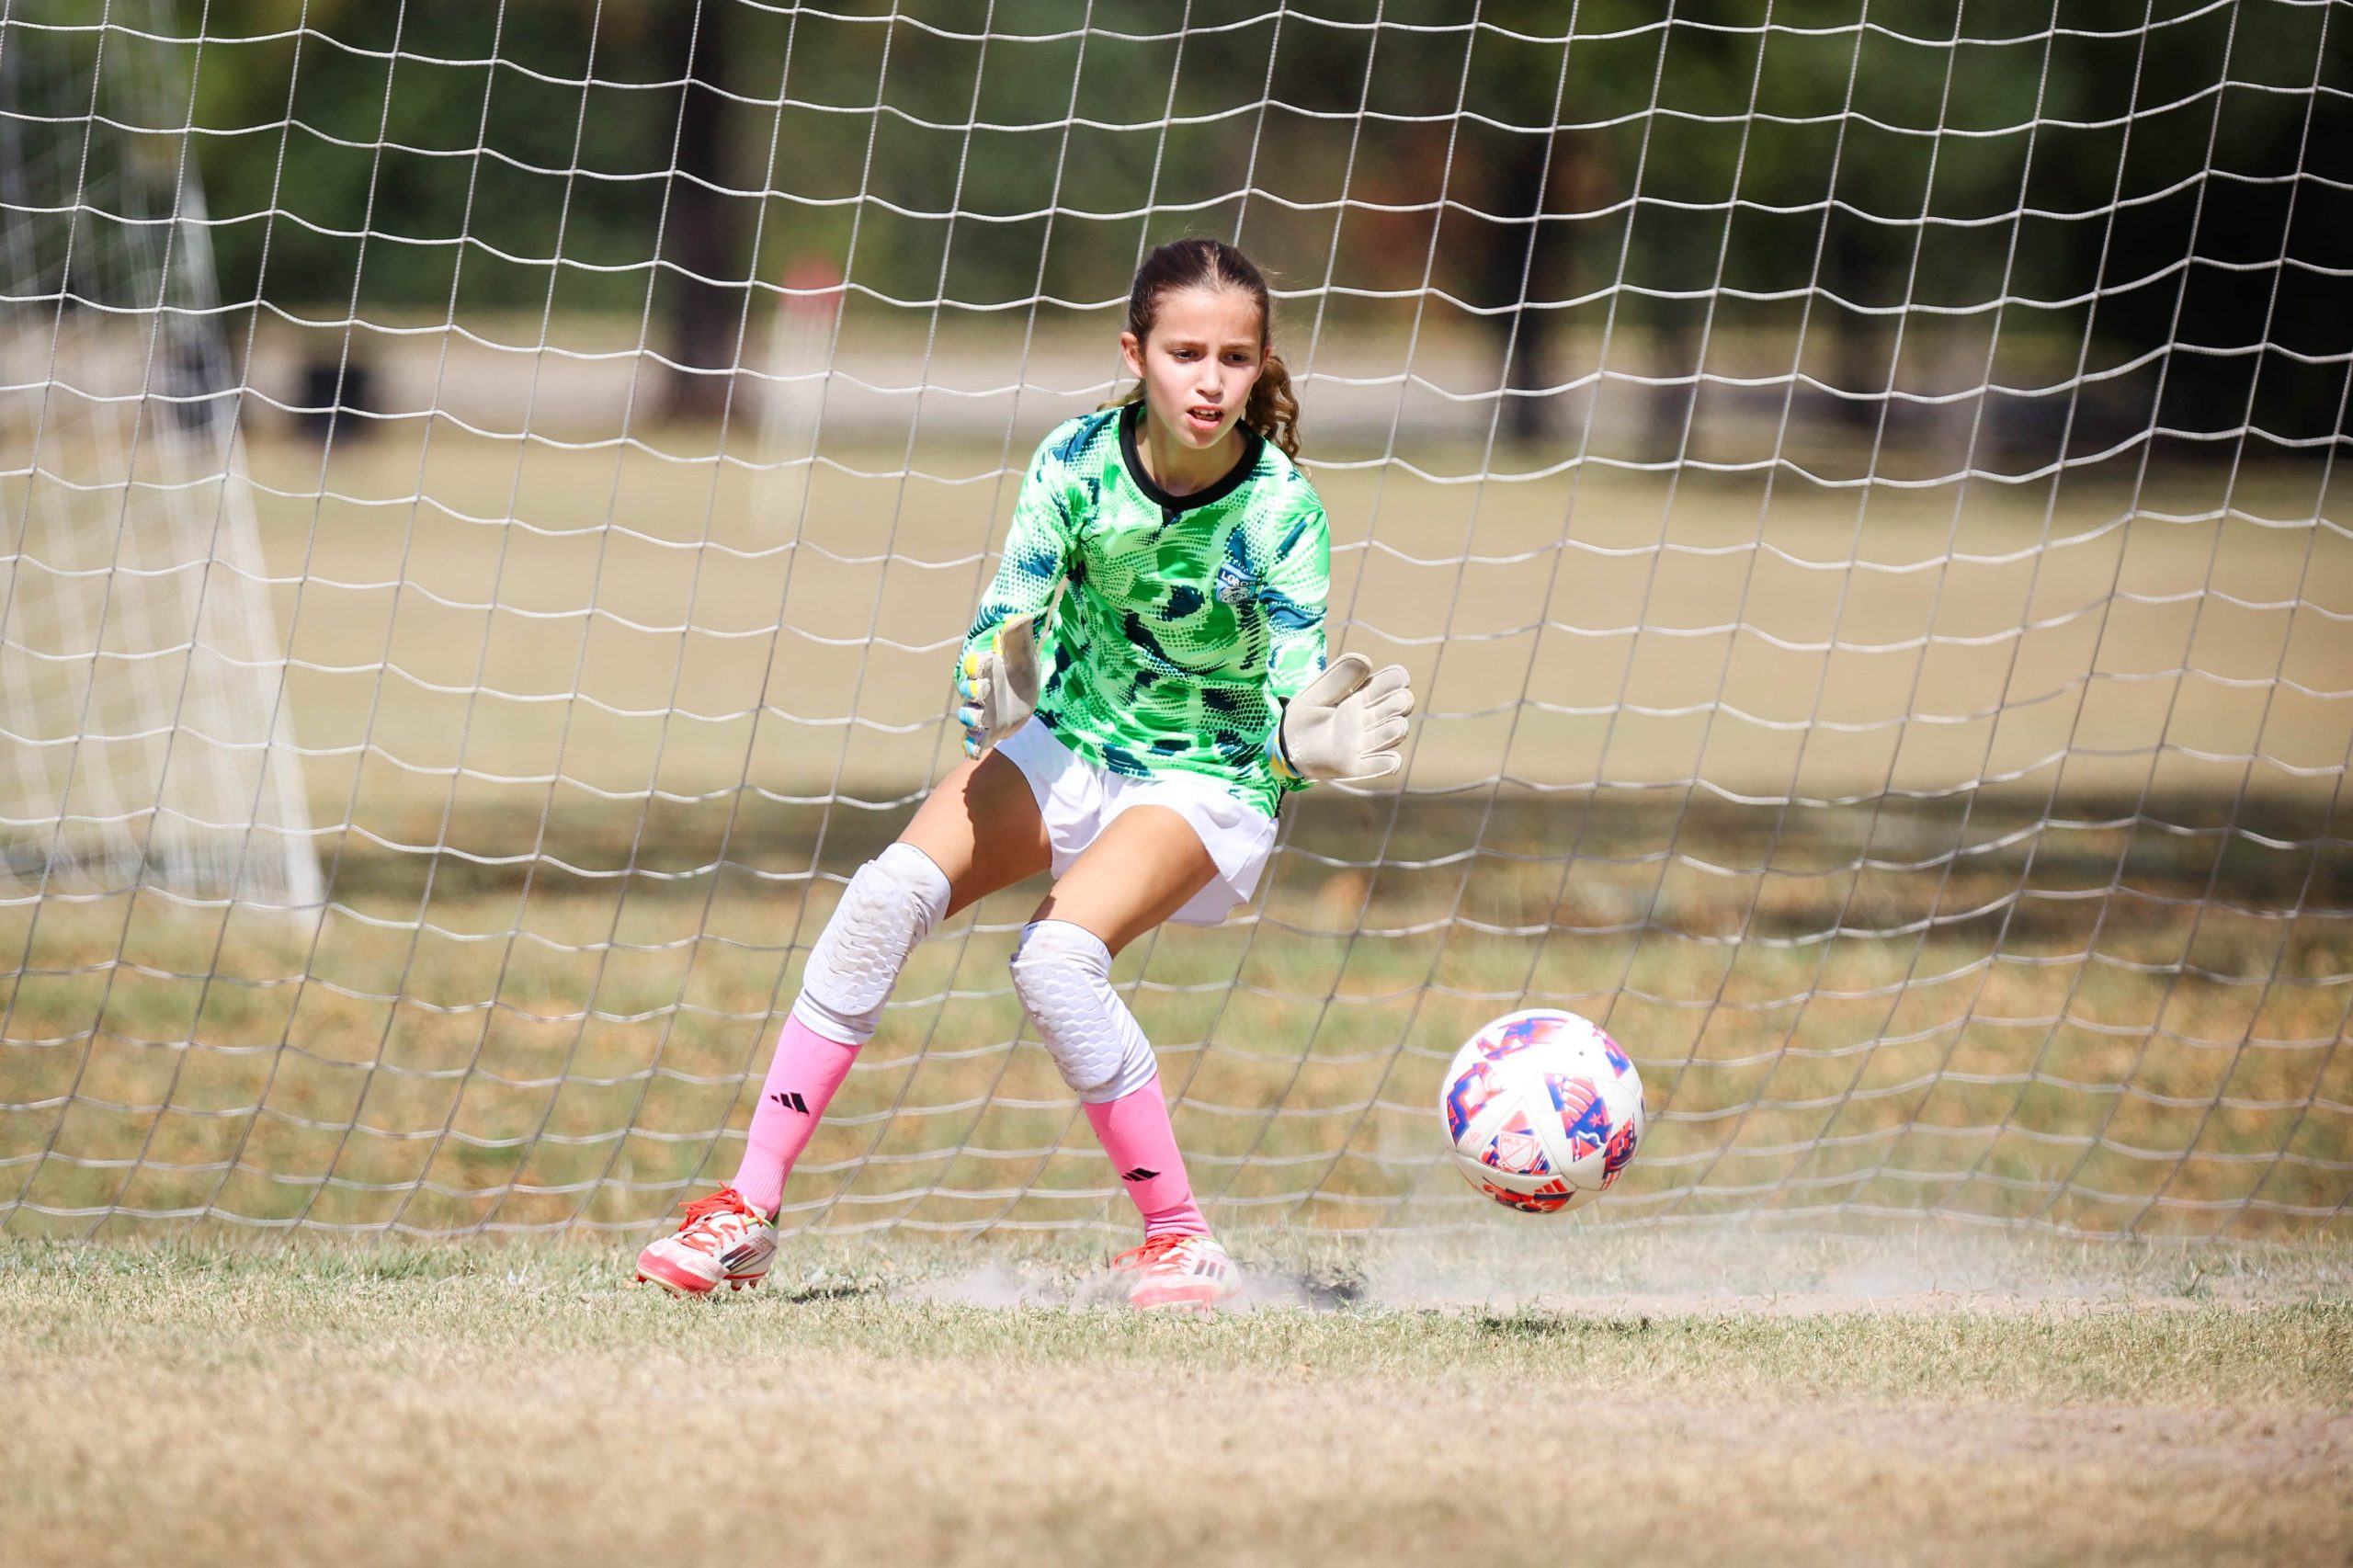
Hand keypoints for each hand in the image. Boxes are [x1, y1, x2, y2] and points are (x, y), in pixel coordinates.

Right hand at [956, 614, 1040, 758]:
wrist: (1026, 689)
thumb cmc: (1022, 667)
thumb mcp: (1024, 652)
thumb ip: (1018, 636)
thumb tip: (1021, 617)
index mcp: (983, 669)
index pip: (972, 667)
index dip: (976, 667)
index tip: (987, 665)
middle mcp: (978, 690)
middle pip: (967, 692)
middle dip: (973, 692)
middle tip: (986, 690)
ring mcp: (981, 711)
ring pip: (968, 715)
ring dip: (971, 717)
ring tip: (981, 720)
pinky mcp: (987, 728)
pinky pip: (973, 739)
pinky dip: (970, 746)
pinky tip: (973, 753)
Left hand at [1277, 653, 1413, 781]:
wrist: (1284, 745)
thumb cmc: (1303, 715)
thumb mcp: (1317, 691)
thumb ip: (1339, 676)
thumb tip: (1367, 661)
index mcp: (1361, 698)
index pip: (1389, 684)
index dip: (1398, 679)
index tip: (1399, 677)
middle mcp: (1367, 720)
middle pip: (1397, 708)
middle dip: (1402, 703)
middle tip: (1397, 702)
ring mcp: (1363, 743)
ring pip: (1392, 734)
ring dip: (1397, 730)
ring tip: (1397, 726)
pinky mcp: (1353, 766)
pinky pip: (1376, 766)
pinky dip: (1387, 764)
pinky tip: (1392, 760)